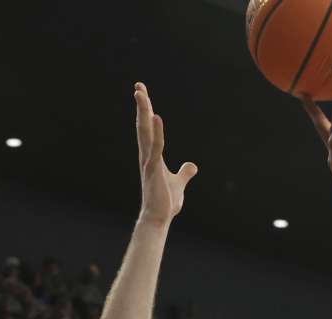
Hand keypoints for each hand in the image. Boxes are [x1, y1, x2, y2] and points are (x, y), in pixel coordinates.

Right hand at [135, 83, 197, 226]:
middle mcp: (147, 155)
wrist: (159, 218)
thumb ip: (185, 173)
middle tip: (138, 86)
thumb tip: (192, 165)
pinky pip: (156, 146)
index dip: (146, 111)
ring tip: (141, 93)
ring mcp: (148, 160)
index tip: (143, 94)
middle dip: (142, 105)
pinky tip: (156, 116)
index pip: (148, 129)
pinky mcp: (153, 168)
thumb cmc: (166, 202)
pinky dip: (156, 131)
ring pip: (145, 131)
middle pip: (143, 125)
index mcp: (151, 156)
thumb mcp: (179, 183)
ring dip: (143, 111)